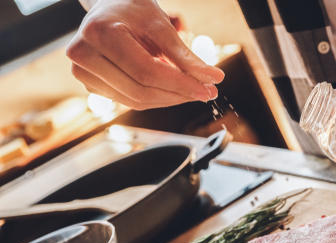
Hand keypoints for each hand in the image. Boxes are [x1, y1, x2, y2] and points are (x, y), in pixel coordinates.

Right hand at [67, 0, 224, 109]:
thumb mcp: (160, 25)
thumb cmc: (133, 10)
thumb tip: (213, 79)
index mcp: (100, 34)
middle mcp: (84, 55)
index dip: (180, 84)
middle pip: (140, 91)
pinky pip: (128, 100)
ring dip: (167, 99)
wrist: (108, 7)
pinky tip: (169, 89)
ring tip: (189, 89)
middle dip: (177, 95)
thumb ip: (185, 55)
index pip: (147, 71)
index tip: (207, 90)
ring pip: (135, 101)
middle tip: (204, 92)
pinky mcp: (89, 85)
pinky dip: (153, 98)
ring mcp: (83, 73)